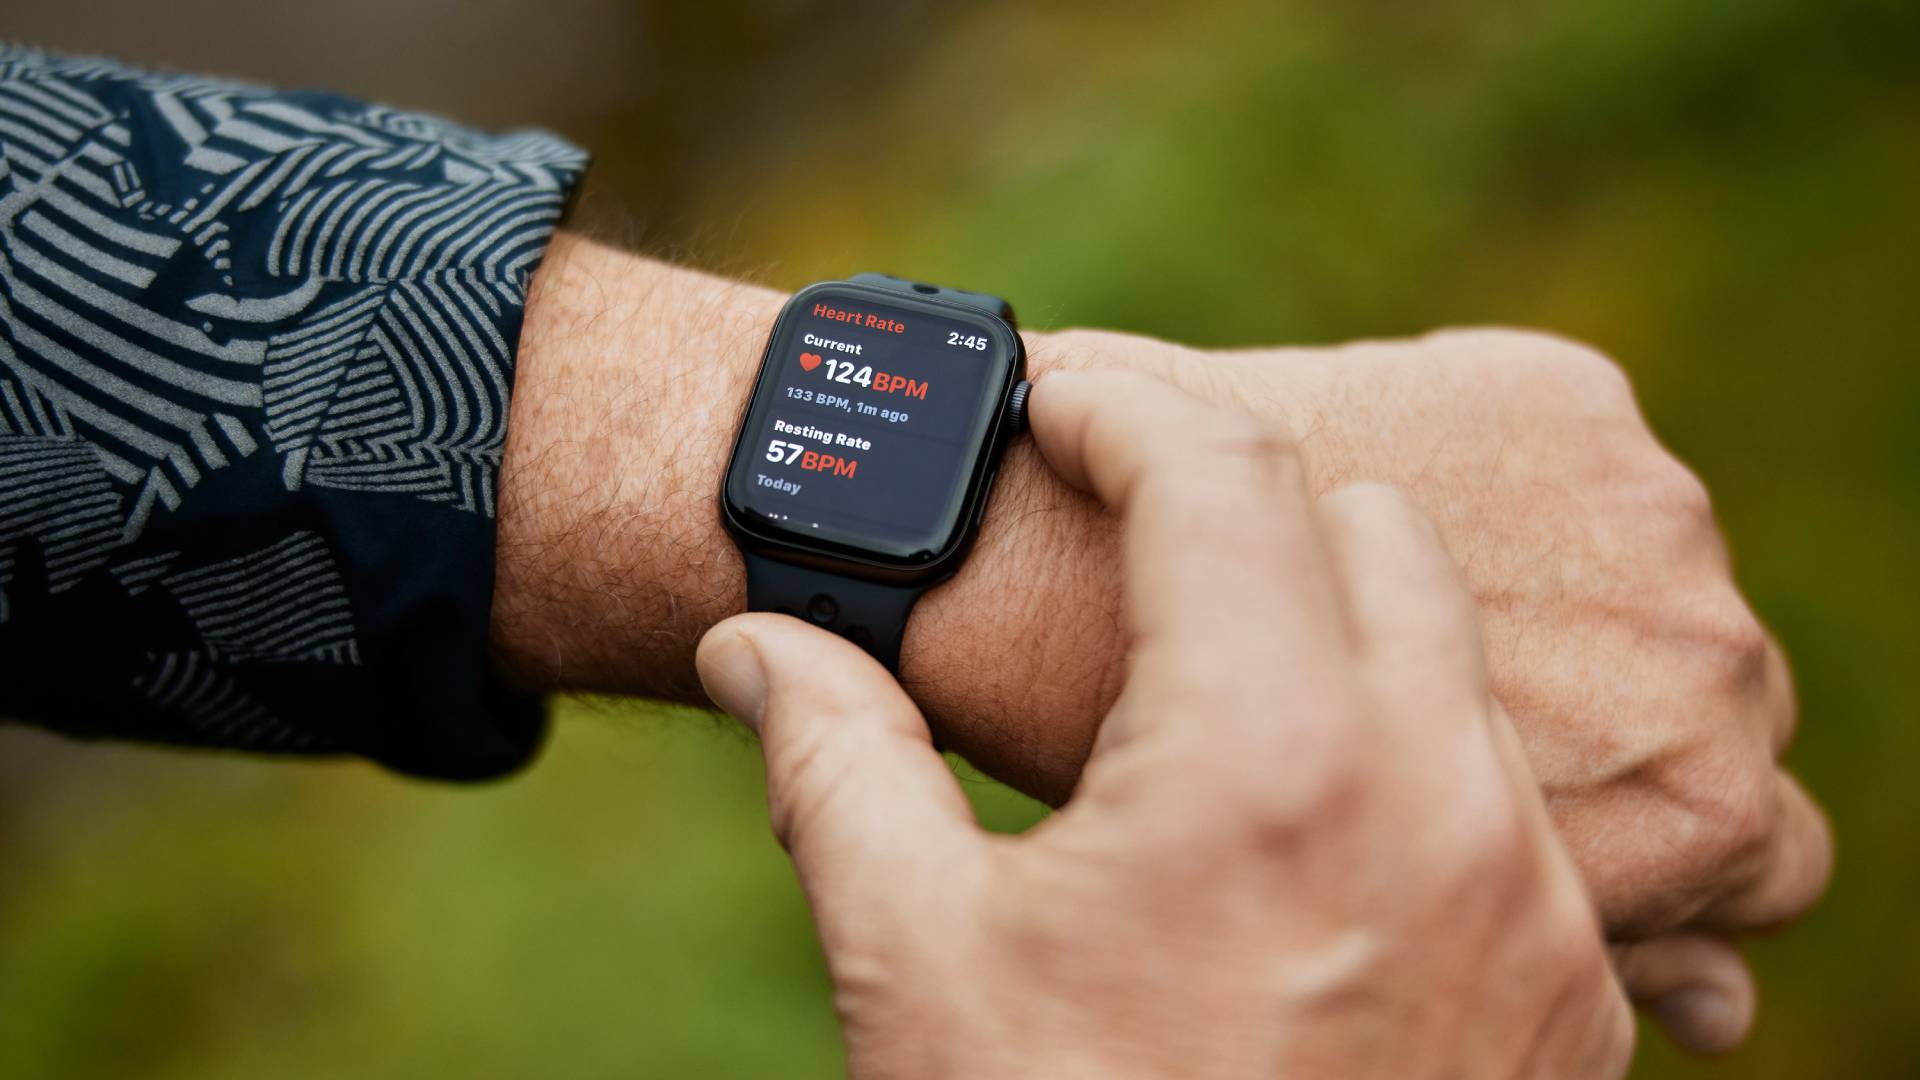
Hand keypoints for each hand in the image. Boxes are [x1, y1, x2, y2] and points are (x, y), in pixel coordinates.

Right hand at [493, 237, 1829, 1049]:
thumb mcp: (915, 962)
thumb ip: (831, 758)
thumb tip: (750, 641)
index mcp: (1270, 766)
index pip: (1222, 471)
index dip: (1120, 404)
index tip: (1051, 400)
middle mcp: (1439, 805)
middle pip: (1364, 525)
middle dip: (1235, 495)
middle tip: (1118, 531)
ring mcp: (1534, 902)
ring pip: (1452, 655)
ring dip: (1331, 618)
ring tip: (1204, 675)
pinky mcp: (1572, 988)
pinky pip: (1509, 792)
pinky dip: (1410, 750)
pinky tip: (1303, 821)